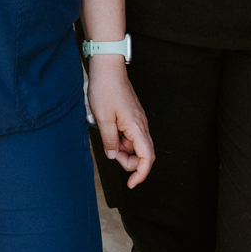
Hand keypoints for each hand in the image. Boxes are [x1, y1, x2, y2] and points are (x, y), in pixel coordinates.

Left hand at [87, 57, 154, 186]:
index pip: (147, 157)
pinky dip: (121, 140)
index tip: (131, 183)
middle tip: (113, 155)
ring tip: (107, 139)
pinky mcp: (132, 116)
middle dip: (130, 162)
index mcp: (136, 127)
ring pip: (136, 145)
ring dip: (124, 150)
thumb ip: (109, 141)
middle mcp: (141, 124)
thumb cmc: (106, 89)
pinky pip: (130, 135)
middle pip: (144, 153)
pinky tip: (109, 132)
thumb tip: (114, 156)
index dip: (141, 174)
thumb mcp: (103, 119)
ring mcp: (137, 120)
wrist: (108, 68)